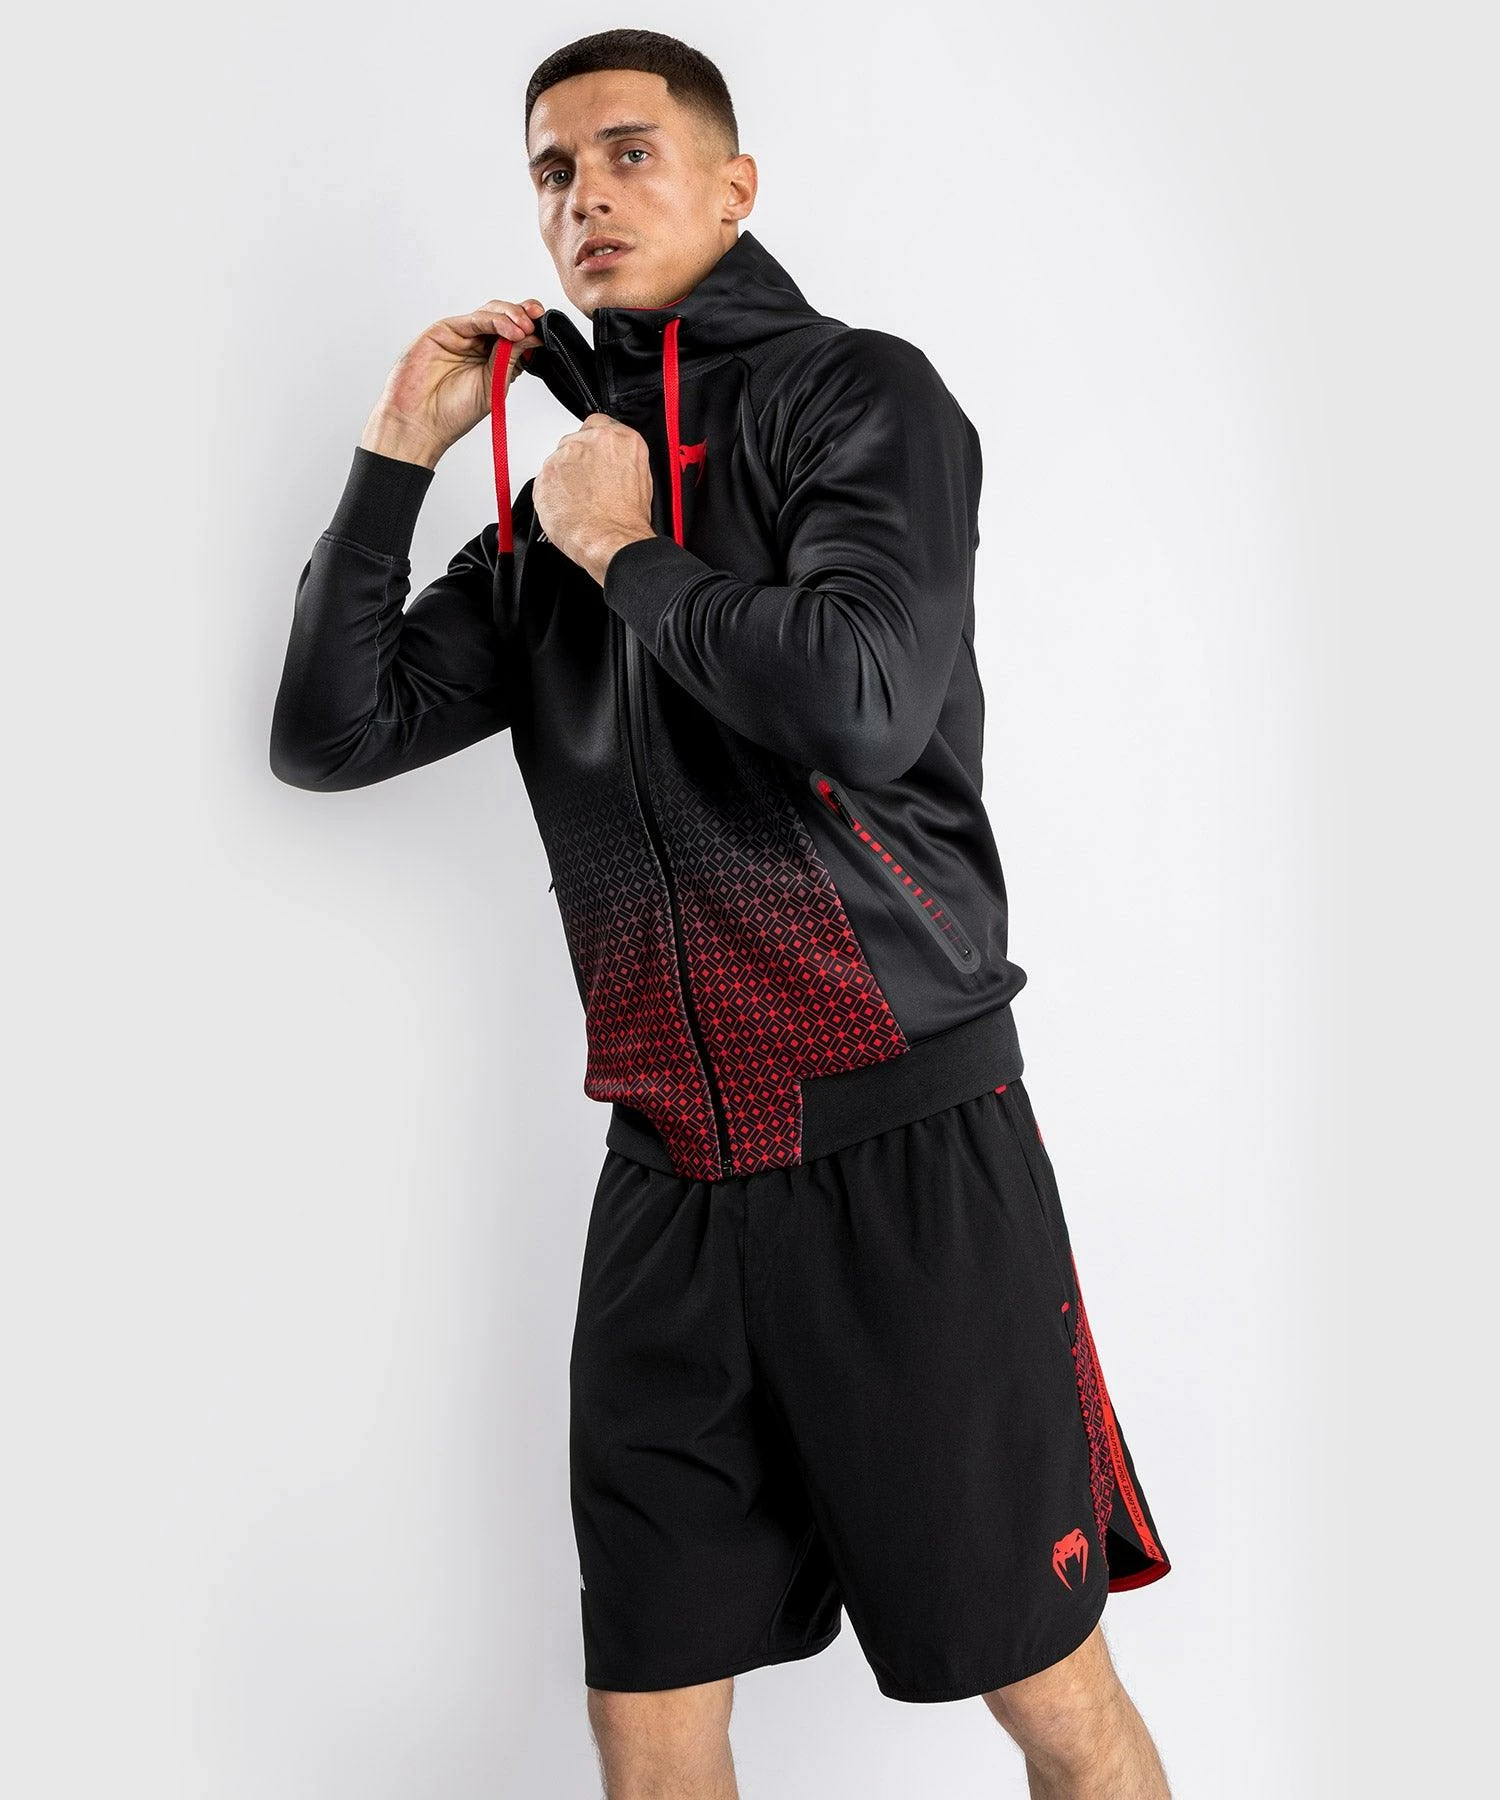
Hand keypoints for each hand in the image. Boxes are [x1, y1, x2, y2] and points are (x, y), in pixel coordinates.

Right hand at [359, 297, 545, 467]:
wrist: (421, 422)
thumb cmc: (453, 412)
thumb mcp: (494, 385)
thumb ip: (511, 359)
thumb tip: (533, 336)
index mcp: (493, 359)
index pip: (516, 335)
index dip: (531, 328)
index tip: (548, 329)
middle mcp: (478, 345)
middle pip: (505, 318)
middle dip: (525, 315)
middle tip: (538, 320)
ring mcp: (461, 335)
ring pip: (491, 313)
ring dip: (512, 315)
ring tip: (525, 327)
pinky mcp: (445, 330)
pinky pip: (474, 319)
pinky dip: (495, 321)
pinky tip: (510, 330)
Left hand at [533, 412, 656, 583]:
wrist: (610, 542)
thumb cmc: (627, 520)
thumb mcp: (641, 480)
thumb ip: (622, 460)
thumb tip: (614, 464)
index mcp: (619, 439)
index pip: (599, 425)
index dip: (596, 445)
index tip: (596, 458)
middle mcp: (589, 442)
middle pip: (575, 442)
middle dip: (579, 463)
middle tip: (589, 487)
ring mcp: (563, 458)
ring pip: (559, 462)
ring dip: (565, 479)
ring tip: (580, 503)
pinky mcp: (544, 476)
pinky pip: (545, 482)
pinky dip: (552, 495)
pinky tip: (568, 510)